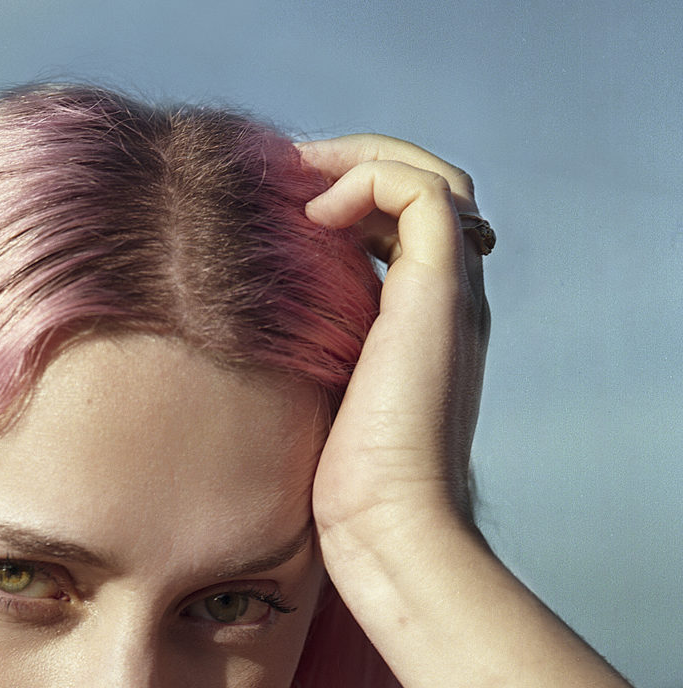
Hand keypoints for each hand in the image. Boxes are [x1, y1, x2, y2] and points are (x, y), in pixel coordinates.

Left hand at [297, 135, 490, 563]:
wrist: (388, 525)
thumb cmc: (340, 490)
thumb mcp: (310, 402)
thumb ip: (298, 356)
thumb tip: (237, 334)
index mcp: (421, 323)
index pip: (401, 226)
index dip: (344, 200)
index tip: (273, 209)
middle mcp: (445, 300)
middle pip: (420, 190)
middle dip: (348, 168)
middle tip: (278, 178)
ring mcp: (449, 293)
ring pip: (428, 177)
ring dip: (355, 163)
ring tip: (292, 182)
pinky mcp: (439, 291)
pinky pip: (420, 193)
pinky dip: (366, 183)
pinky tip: (312, 219)